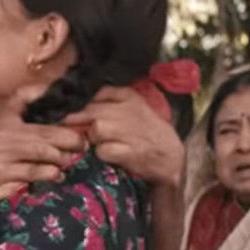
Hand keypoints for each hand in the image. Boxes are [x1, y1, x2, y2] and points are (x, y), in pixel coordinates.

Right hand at [0, 89, 85, 189]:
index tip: (79, 117)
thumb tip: (52, 87)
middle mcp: (3, 130)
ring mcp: (0, 151)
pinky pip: (32, 171)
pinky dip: (49, 173)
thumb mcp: (9, 121)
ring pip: (41, 152)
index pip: (28, 100)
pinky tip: (56, 174)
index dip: (52, 105)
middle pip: (45, 132)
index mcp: (8, 115)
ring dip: (61, 158)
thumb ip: (27, 103)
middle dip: (69, 139)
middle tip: (82, 145)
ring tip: (68, 160)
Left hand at [62, 86, 184, 186]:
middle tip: (83, 131)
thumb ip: (109, 98)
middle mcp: (129, 110)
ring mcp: (130, 131)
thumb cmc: (147, 131)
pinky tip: (110, 153)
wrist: (170, 156)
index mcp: (130, 96)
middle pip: (91, 111)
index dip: (85, 105)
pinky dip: (102, 153)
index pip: (98, 93)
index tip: (83, 115)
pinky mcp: (129, 151)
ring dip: (93, 138)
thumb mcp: (134, 106)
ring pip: (95, 129)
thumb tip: (79, 102)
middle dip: (82, 123)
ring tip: (101, 142)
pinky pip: (102, 150)